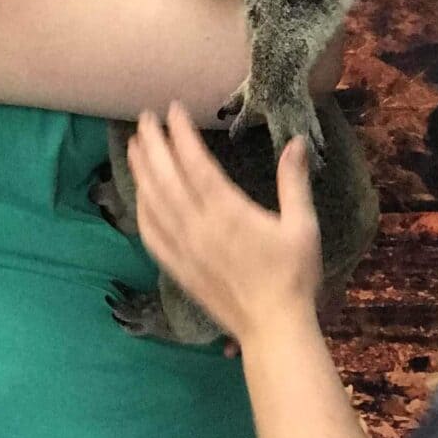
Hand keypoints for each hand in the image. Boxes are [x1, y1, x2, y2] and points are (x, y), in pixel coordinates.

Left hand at [127, 103, 322, 347]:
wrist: (273, 326)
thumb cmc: (293, 275)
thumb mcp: (303, 225)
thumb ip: (295, 182)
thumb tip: (298, 143)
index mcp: (229, 213)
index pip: (196, 165)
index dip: (181, 135)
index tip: (172, 110)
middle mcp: (200, 228)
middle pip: (166, 179)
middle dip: (153, 145)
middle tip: (144, 118)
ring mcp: (185, 249)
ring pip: (153, 203)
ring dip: (141, 172)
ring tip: (134, 145)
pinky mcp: (178, 268)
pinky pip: (151, 234)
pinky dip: (141, 210)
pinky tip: (138, 196)